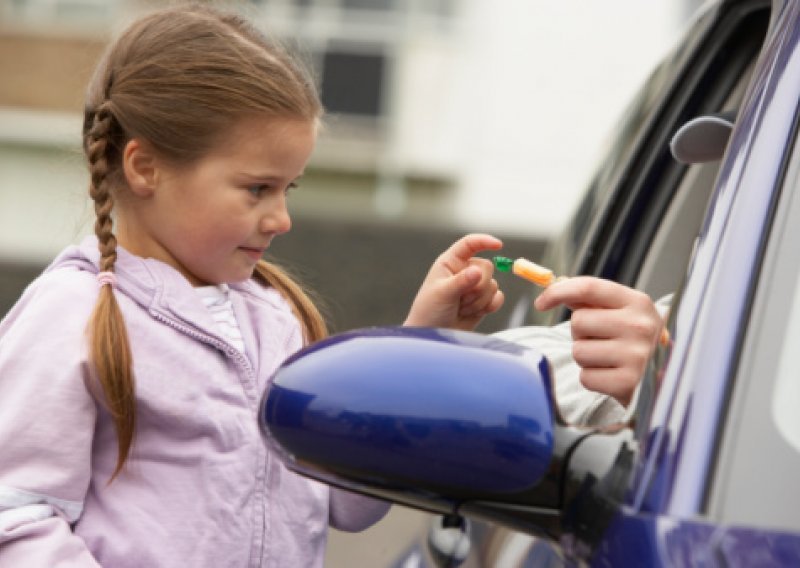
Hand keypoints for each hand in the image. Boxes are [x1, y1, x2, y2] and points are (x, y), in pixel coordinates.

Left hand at [404, 234, 504, 330]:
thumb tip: (478, 271)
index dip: (484, 241)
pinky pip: (498, 297)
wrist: (434, 335)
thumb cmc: (429, 311)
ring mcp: (474, 286)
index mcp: (450, 262)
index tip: (498, 245)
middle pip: (487, 267)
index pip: (469, 244)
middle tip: (460, 299)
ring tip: (461, 309)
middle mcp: (464, 271)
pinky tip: (474, 313)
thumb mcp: (442, 294)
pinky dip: (489, 306)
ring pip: (493, 285)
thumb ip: (460, 281)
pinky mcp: (483, 301)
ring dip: (479, 301)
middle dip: (477, 287)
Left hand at [534, 277, 662, 405]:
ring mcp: (637, 355)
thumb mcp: (619, 313)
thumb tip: (554, 283)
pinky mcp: (628, 383)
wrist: (662, 377)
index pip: (588, 287)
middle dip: (581, 333)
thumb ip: (587, 298)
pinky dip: (592, 379)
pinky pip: (586, 377)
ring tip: (607, 359)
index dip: (558, 292)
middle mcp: (641, 326)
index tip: (541, 302)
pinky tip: (610, 375)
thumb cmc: (631, 340)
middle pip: (578, 322)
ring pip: (579, 351)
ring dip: (586, 358)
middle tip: (601, 340)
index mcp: (638, 302)